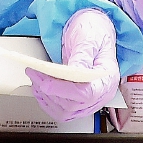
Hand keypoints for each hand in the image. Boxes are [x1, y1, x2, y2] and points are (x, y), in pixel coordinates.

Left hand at [27, 8, 119, 122]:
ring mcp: (89, 100)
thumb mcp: (89, 37)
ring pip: (65, 111)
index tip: (46, 84)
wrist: (92, 31)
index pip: (87, 93)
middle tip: (35, 74)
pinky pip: (62, 111)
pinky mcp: (78, 101)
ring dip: (46, 97)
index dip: (64, 91)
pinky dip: (47, 102)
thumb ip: (82, 55)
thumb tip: (75, 72)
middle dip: (50, 91)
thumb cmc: (94, 32)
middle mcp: (100, 93)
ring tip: (36, 78)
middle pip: (73, 105)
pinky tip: (40, 88)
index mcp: (107, 78)